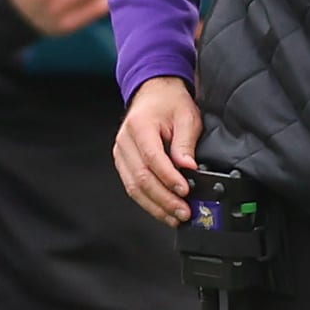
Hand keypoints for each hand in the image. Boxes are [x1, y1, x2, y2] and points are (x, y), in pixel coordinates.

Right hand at [114, 76, 201, 226]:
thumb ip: (186, 142)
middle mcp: (125, 143)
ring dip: (155, 206)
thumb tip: (188, 168)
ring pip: (134, 187)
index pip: (152, 158)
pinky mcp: (123, 163)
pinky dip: (149, 201)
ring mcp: (121, 154)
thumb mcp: (186, 115)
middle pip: (141, 178)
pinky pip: (133, 186)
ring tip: (175, 217)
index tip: (185, 190)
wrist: (154, 92)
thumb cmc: (170, 102)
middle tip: (183, 211)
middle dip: (164, 199)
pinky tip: (163, 210)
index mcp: (139, 127)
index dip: (168, 177)